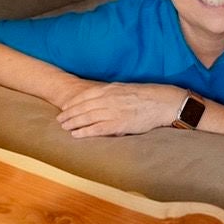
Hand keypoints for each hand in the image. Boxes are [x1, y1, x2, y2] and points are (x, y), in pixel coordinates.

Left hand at [57, 82, 181, 137]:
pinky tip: (76, 135)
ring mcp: (113, 112)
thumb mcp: (127, 88)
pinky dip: (85, 132)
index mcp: (111, 89)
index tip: (65, 107)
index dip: (73, 102)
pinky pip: (97, 129)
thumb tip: (103, 95)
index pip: (85, 96)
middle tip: (60, 120)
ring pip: (87, 118)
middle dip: (69, 114)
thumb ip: (113, 92)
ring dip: (73, 123)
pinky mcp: (119, 124)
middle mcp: (109, 100)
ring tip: (64, 128)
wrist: (163, 102)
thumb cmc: (148, 95)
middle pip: (83, 107)